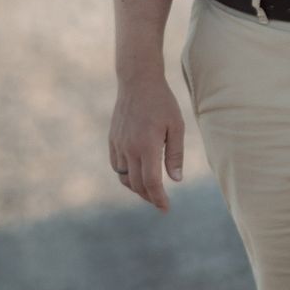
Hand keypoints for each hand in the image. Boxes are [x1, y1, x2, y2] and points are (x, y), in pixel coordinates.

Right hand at [108, 69, 185, 211]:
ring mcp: (119, 144)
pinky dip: (126, 174)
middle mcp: (130, 148)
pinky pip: (117, 166)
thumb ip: (175, 154)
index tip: (166, 208)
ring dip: (137, 187)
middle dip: (149, 197)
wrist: (137, 82)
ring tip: (150, 190)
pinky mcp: (112, 140)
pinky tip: (137, 173)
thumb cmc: (162, 102)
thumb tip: (176, 179)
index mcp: (147, 145)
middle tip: (161, 202)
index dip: (159, 198)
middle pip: (137, 184)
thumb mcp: (176, 126)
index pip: (151, 182)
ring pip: (125, 177)